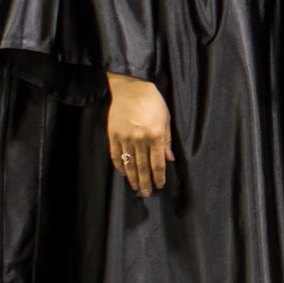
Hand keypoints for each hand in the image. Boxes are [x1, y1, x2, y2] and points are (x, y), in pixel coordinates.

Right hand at [106, 73, 173, 195]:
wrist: (131, 89)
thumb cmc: (153, 102)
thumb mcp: (166, 119)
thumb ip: (167, 141)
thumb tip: (170, 159)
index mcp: (155, 135)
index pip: (157, 163)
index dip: (158, 176)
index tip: (159, 185)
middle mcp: (140, 139)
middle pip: (143, 167)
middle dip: (146, 182)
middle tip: (146, 193)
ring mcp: (125, 138)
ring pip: (129, 164)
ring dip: (133, 178)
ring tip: (136, 187)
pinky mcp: (113, 136)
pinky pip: (116, 155)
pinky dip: (120, 166)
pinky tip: (124, 174)